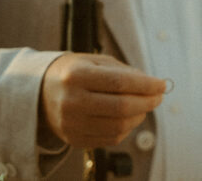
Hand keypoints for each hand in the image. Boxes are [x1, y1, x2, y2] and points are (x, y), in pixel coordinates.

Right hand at [40, 53, 165, 147]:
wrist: (40, 93)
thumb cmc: (75, 73)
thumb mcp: (95, 62)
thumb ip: (124, 72)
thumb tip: (152, 85)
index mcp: (76, 75)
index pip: (120, 83)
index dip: (146, 85)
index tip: (162, 84)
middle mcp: (71, 101)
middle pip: (121, 107)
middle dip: (147, 102)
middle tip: (158, 97)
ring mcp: (70, 123)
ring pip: (118, 126)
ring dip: (139, 117)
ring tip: (145, 106)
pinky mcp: (73, 139)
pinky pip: (109, 139)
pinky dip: (126, 129)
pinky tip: (130, 118)